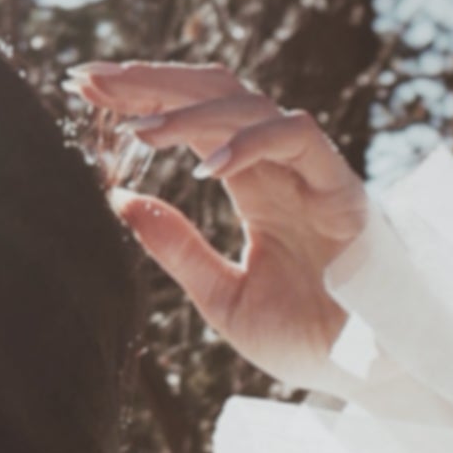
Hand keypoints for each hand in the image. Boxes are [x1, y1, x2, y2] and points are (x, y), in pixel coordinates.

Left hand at [75, 60, 367, 387]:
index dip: (142, 99)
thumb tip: (119, 200)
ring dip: (189, 111)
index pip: (194, 123)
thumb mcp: (222, 295)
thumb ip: (177, 247)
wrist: (368, 374)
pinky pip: (298, 138)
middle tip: (91, 78)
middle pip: (216, 94)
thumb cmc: (308, 339)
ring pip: (251, 104)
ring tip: (136, 129)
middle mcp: (284, 167)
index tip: (85, 89)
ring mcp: (314, 172)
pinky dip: (251, 141)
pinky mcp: (343, 187)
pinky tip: (206, 164)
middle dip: (153, 81)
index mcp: (257, 186)